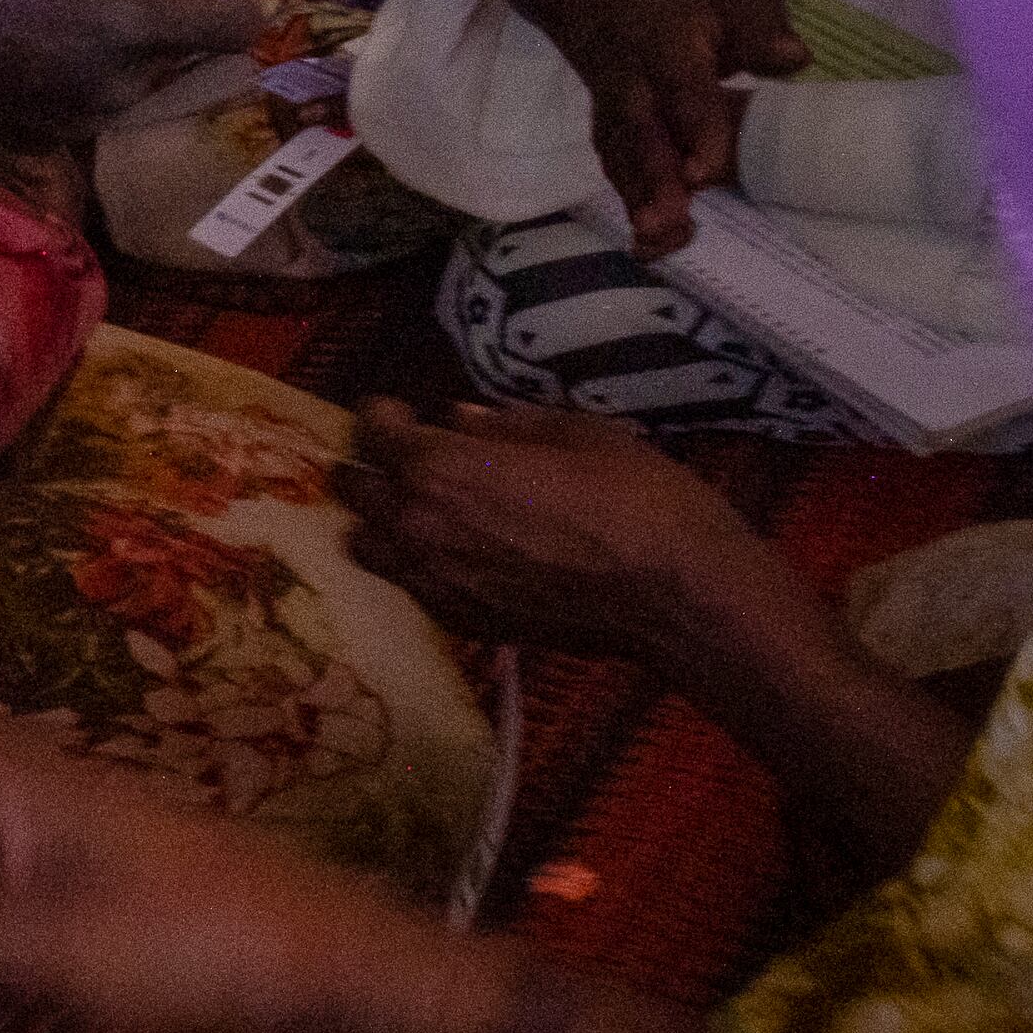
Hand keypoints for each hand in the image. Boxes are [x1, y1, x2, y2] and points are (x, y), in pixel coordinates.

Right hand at [0, 0, 247, 142]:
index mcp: (137, 23)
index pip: (239, 27)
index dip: (246, 2)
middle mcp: (128, 82)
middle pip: (190, 51)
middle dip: (172, 18)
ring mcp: (95, 118)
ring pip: (146, 76)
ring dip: (130, 46)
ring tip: (70, 15)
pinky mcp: (63, 139)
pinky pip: (104, 98)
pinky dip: (91, 72)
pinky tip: (42, 49)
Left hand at [346, 399, 789, 661]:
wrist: (677, 595)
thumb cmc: (637, 496)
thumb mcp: (576, 432)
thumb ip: (503, 425)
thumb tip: (458, 418)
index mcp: (440, 468)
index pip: (374, 432)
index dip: (381, 415)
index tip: (398, 411)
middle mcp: (419, 526)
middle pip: (356, 491)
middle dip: (371, 467)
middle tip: (402, 457)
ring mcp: (434, 581)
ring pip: (365, 546)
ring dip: (379, 522)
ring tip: (413, 509)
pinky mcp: (461, 621)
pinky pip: (407, 586)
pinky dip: (410, 565)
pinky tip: (445, 552)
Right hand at [488, 0, 811, 254]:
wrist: (600, 4)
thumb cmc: (688, 17)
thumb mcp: (731, 5)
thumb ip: (762, 28)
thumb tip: (794, 58)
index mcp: (667, 47)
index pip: (682, 89)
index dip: (693, 128)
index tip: (704, 171)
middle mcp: (632, 86)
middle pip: (640, 136)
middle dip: (652, 179)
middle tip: (668, 223)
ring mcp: (612, 115)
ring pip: (621, 161)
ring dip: (638, 202)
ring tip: (658, 243)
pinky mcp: (607, 139)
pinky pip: (616, 174)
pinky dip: (633, 209)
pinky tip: (653, 247)